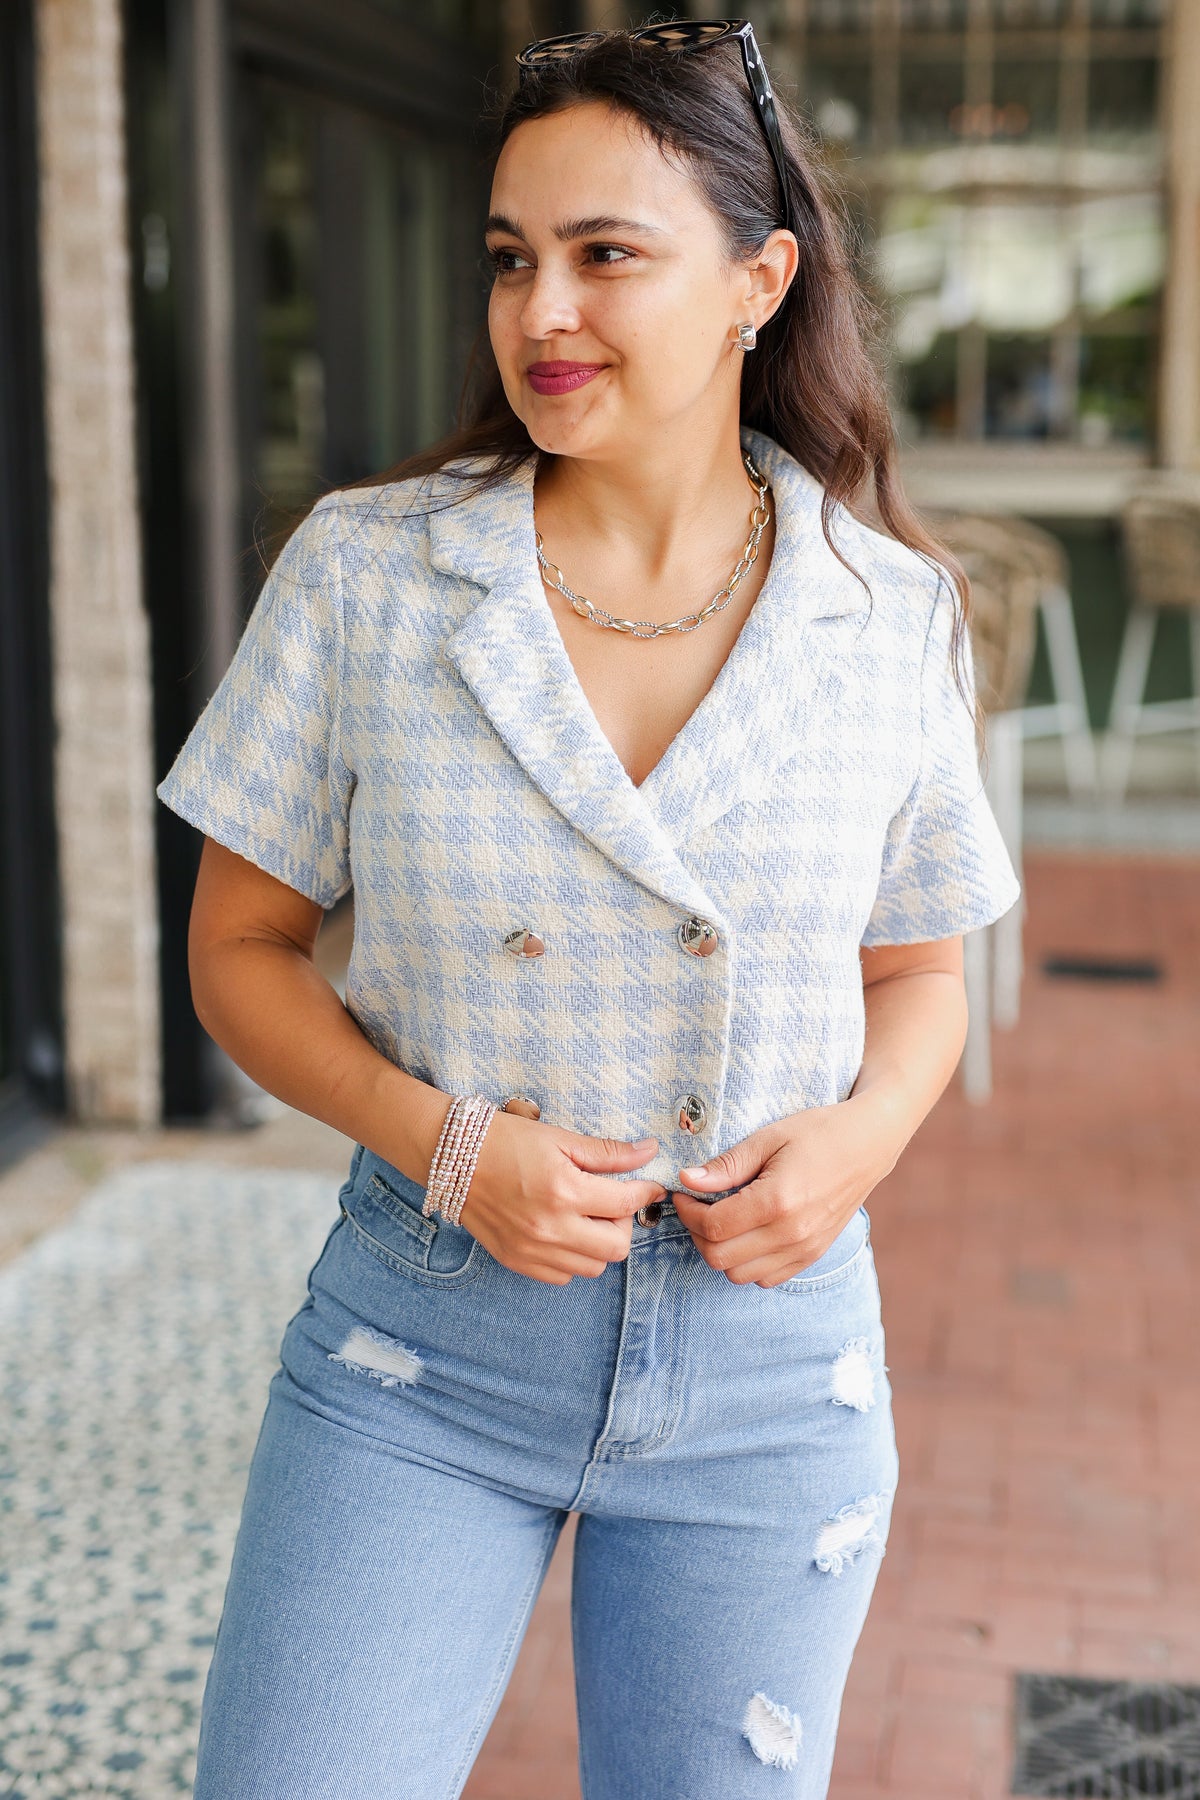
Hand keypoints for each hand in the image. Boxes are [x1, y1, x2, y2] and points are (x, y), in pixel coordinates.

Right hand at [457, 1111, 668, 1285]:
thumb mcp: (560, 1138)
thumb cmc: (506, 1141)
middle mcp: (550, 1228)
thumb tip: (648, 1152)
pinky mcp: (517, 1261)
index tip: (648, 1186)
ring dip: (599, 1243)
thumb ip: (607, 1152)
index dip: (645, 1192)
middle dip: (623, 1223)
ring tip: (586, 1217)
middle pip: (617, 1247)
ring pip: (593, 1267)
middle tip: (610, 1202)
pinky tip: (563, 1232)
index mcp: (564, 1192)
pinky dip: (572, 1259)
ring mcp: (532, 1250)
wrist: (453, 1158)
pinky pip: (562, 1276)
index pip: (625, 1204)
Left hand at [670, 1095, 900, 1288]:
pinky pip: (765, 1279)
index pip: (713, 1227)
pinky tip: (746, 1233)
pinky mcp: (812, 1256)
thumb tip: (687, 1179)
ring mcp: (804, 1250)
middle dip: (697, 1233)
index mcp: (778, 1201)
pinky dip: (746, 1263)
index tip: (683, 1193)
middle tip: (696, 1206)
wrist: (868, 1144)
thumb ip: (727, 1165)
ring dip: (720, 1251)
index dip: (687, 1212)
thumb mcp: (769, 1138)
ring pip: (739, 1275)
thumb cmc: (819, 1132)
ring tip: (721, 1220)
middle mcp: (791, 1234)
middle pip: (720, 1258)